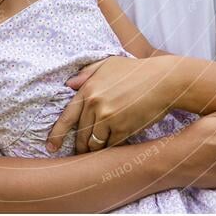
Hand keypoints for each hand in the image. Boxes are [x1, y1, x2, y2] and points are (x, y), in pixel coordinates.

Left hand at [46, 55, 177, 153]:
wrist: (164, 81)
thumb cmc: (137, 71)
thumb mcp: (109, 64)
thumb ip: (87, 73)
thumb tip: (69, 84)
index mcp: (88, 89)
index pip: (67, 117)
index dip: (57, 134)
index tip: (50, 146)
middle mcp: (95, 104)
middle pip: (80, 134)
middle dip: (79, 145)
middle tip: (80, 152)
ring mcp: (108, 118)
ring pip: (94, 143)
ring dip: (95, 148)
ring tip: (97, 150)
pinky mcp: (123, 129)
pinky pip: (110, 146)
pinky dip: (111, 148)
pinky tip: (114, 146)